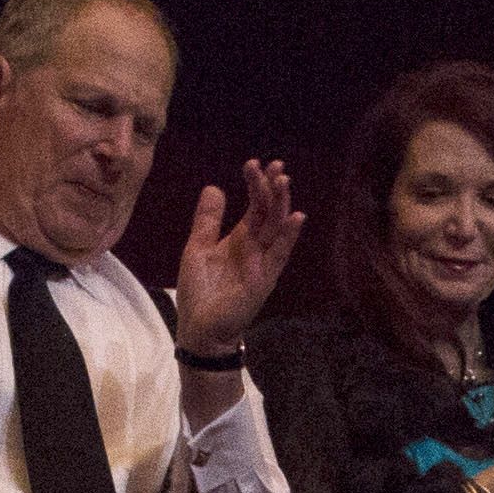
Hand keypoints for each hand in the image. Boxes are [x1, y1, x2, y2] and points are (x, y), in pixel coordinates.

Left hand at [168, 160, 301, 358]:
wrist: (199, 328)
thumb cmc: (200, 292)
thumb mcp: (197, 247)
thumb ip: (207, 220)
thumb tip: (214, 187)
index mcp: (240, 238)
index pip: (255, 205)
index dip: (257, 184)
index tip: (255, 163)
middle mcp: (255, 247)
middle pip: (269, 211)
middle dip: (271, 187)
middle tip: (274, 164)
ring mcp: (262, 263)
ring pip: (277, 228)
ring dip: (282, 204)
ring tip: (283, 180)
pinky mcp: (264, 280)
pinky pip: (279, 255)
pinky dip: (288, 236)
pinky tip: (296, 216)